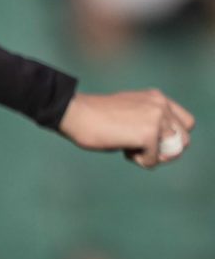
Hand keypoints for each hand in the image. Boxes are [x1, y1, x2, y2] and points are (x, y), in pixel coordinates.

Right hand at [57, 89, 194, 168]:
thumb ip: (145, 122)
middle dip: (166, 150)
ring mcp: (156, 119)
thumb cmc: (93, 117)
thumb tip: (160, 148)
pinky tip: (123, 150)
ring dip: (154, 156)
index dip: (172, 136)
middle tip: (142, 151)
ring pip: (173, 150)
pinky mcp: (148, 134)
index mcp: (156, 98)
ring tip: (131, 150)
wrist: (74, 113)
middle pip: (184, 138)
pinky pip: (153, 159)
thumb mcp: (127, 113)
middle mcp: (161, 105)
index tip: (151, 142)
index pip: (185, 122)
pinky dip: (139, 161)